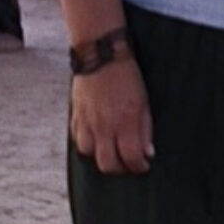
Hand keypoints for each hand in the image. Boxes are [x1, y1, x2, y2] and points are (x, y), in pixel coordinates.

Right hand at [70, 57, 155, 174]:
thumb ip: (145, 129)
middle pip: (107, 164)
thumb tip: (147, 152)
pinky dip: (87, 144)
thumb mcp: (144, 101)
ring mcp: (87, 122)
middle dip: (120, 169)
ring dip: (101, 157)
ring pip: (89, 155)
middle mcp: (104, 126)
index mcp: (125, 122)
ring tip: (112, 152)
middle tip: (128, 165)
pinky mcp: (75, 116)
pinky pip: (77, 140)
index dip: (138, 167)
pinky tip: (97, 139)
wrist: (100, 55)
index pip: (130, 157)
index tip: (143, 166)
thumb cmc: (126, 75)